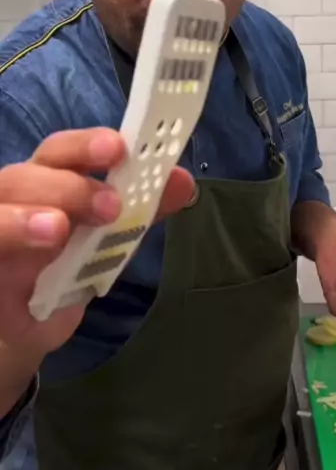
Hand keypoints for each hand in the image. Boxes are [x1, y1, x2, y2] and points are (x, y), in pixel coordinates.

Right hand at [0, 127, 193, 361]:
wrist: (25, 326)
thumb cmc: (64, 270)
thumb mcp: (108, 241)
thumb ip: (141, 211)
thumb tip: (183, 181)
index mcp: (48, 180)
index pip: (63, 151)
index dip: (87, 144)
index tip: (119, 148)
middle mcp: (15, 196)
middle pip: (28, 173)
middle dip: (69, 185)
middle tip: (110, 206)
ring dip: (26, 217)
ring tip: (58, 229)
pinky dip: (6, 238)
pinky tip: (21, 260)